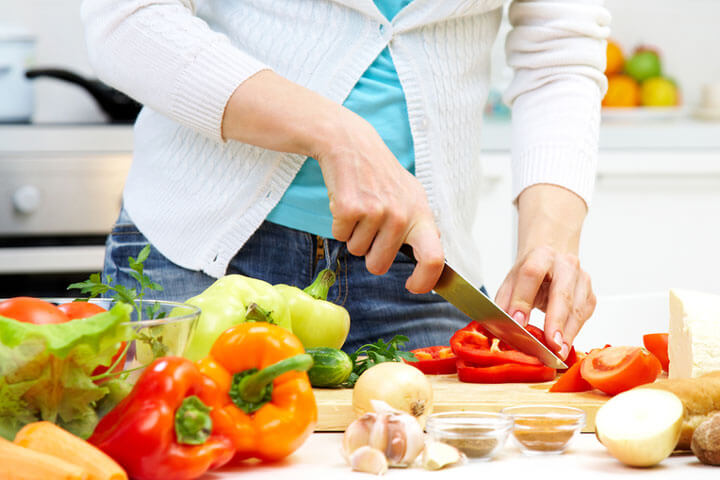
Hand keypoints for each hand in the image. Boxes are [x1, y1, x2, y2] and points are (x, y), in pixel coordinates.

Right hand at [313, 110, 443, 293]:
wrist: (353, 145)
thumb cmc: (382, 176)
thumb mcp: (411, 197)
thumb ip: (420, 229)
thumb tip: (432, 263)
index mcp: (421, 215)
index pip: (434, 258)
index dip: (424, 281)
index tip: (413, 286)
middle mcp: (401, 215)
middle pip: (379, 265)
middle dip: (370, 254)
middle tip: (370, 228)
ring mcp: (375, 212)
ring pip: (357, 252)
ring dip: (354, 235)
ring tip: (361, 208)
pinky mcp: (349, 208)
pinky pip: (339, 237)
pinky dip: (339, 225)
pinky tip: (347, 203)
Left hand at [494, 185, 595, 358]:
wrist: (552, 259)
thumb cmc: (530, 273)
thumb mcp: (511, 282)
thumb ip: (504, 303)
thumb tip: (497, 327)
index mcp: (540, 256)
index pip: (531, 274)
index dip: (523, 299)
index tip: (518, 322)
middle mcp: (565, 264)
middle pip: (561, 293)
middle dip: (555, 321)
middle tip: (550, 344)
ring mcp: (581, 279)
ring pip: (576, 308)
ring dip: (567, 333)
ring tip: (557, 351)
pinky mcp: (590, 295)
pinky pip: (583, 316)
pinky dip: (573, 332)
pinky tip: (564, 343)